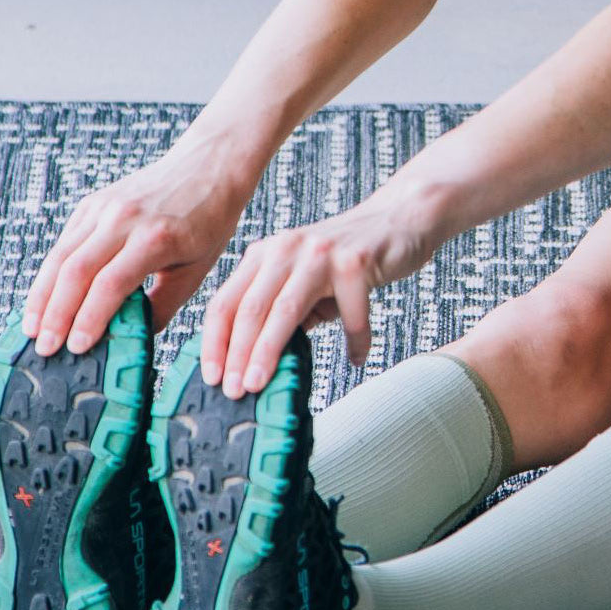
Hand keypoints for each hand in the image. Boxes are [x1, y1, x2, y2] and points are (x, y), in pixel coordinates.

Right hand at [23, 132, 259, 352]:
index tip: (78, 347)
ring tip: (33, 329)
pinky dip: (49, 275)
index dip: (90, 317)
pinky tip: (43, 300)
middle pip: (75, 271)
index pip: (111, 283)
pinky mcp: (91, 204)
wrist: (207, 167)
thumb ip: (163, 305)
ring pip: (60, 256)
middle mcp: (124, 219)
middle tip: (45, 347)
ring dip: (42, 297)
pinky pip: (64, 243)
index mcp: (156, 238)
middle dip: (56, 314)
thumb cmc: (209, 222)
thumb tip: (131, 340)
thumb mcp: (197, 269)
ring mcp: (103, 208)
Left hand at [200, 189, 437, 398]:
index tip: (210, 376)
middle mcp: (286, 249)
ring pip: (284, 310)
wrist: (400, 220)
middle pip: (249, 308)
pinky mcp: (355, 261)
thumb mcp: (306, 282)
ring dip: (269, 352)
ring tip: (261, 384)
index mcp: (265, 255)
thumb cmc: (351, 259)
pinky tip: (357, 358)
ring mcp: (319, 253)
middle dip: (237, 354)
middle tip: (233, 390)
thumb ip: (286, 313)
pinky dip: (355, 340)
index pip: (225, 303)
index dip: (214, 342)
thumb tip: (264, 360)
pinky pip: (351, 313)